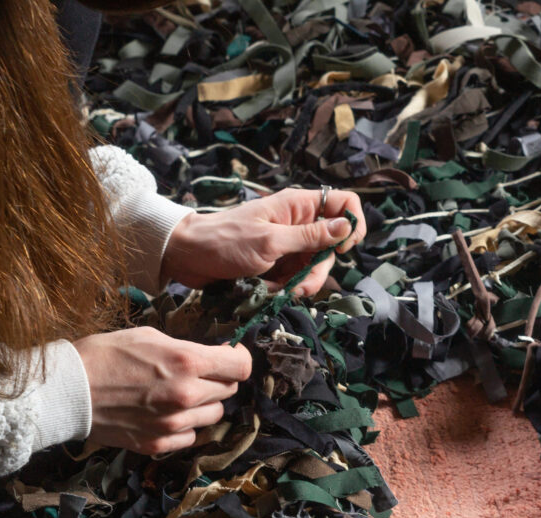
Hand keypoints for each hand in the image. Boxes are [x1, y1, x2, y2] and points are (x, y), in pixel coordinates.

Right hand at [73, 327, 251, 455]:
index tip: (230, 357)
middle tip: (195, 373)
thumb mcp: (150, 337)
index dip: (238, 359)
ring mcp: (174, 422)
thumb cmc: (105, 355)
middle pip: (229, 389)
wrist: (66, 390)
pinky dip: (185, 425)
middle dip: (217, 379)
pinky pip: (192, 435)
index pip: (241, 366)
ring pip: (214, 414)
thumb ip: (188, 349)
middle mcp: (186, 394)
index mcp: (187, 362)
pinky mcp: (159, 443)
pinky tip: (165, 413)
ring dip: (204, 404)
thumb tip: (214, 356)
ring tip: (178, 394)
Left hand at [160, 187, 367, 293]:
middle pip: (333, 244)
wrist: (188, 256)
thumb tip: (347, 226)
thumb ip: (311, 236)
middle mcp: (299, 222)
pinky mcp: (280, 262)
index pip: (345, 203)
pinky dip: (287, 287)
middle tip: (300, 285)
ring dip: (302, 283)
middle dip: (319, 269)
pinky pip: (298, 276)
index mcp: (299, 206)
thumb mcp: (270, 242)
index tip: (340, 248)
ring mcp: (290, 244)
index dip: (351, 225)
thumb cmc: (224, 241)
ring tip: (279, 290)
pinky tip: (269, 289)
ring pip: (316, 265)